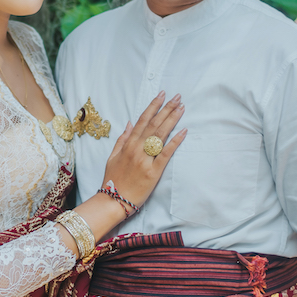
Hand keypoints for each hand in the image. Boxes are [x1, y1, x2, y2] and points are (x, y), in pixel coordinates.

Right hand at [102, 92, 185, 208]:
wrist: (113, 201)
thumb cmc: (113, 180)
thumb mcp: (112, 157)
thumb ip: (122, 139)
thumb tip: (130, 123)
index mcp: (127, 144)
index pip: (142, 120)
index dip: (153, 106)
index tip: (161, 95)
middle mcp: (137, 149)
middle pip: (154, 124)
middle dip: (166, 109)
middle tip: (177, 97)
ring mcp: (145, 160)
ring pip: (160, 135)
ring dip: (172, 119)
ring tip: (181, 108)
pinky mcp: (154, 172)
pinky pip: (166, 153)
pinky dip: (175, 141)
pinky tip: (184, 131)